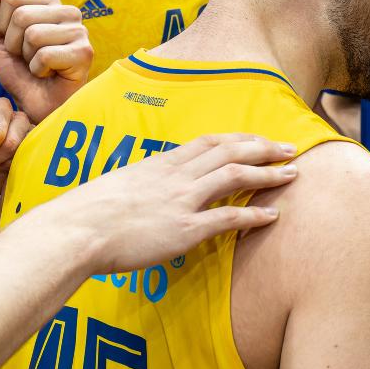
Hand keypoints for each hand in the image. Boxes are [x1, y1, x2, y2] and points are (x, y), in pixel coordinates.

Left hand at [0, 0, 89, 121]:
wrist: (37, 105)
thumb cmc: (22, 72)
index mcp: (48, 1)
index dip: (2, 24)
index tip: (15, 42)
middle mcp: (68, 11)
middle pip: (21, 15)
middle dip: (14, 44)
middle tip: (27, 58)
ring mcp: (79, 31)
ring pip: (33, 35)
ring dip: (27, 58)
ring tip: (39, 66)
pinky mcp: (85, 52)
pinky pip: (45, 55)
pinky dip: (38, 70)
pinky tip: (50, 74)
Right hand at [40, 133, 300, 272]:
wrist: (76, 229)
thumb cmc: (88, 213)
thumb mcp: (118, 187)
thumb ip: (141, 186)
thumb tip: (148, 193)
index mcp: (160, 163)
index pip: (209, 142)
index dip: (239, 139)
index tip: (258, 139)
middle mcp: (176, 175)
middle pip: (230, 151)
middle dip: (264, 147)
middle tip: (290, 149)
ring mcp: (182, 200)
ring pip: (236, 175)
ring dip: (268, 172)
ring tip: (293, 173)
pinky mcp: (184, 229)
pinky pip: (228, 217)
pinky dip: (255, 214)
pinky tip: (274, 214)